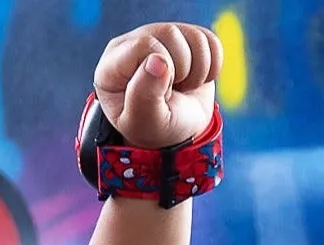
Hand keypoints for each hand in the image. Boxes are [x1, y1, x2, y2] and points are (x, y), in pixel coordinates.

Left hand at [94, 21, 221, 149]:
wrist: (179, 132)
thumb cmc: (156, 129)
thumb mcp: (146, 122)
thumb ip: (144, 95)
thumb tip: (157, 60)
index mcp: (112, 65)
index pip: (145, 45)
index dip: (161, 72)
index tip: (159, 96)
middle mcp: (134, 42)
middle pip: (170, 34)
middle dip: (180, 72)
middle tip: (170, 94)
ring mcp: (160, 36)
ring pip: (193, 37)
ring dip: (197, 72)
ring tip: (181, 88)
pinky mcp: (186, 36)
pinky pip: (210, 41)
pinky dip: (212, 67)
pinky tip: (194, 81)